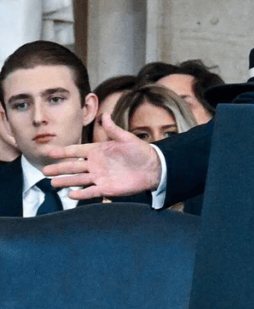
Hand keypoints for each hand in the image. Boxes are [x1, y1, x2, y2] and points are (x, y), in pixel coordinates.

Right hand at [42, 114, 161, 199]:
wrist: (153, 168)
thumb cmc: (141, 151)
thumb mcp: (127, 139)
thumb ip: (114, 129)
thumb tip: (105, 115)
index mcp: (98, 150)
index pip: (77, 151)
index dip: (64, 151)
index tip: (49, 152)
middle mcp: (96, 164)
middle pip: (74, 167)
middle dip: (59, 168)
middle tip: (45, 170)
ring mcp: (100, 176)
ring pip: (79, 180)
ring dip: (66, 181)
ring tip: (53, 183)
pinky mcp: (107, 188)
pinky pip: (92, 191)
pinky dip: (82, 193)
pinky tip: (71, 194)